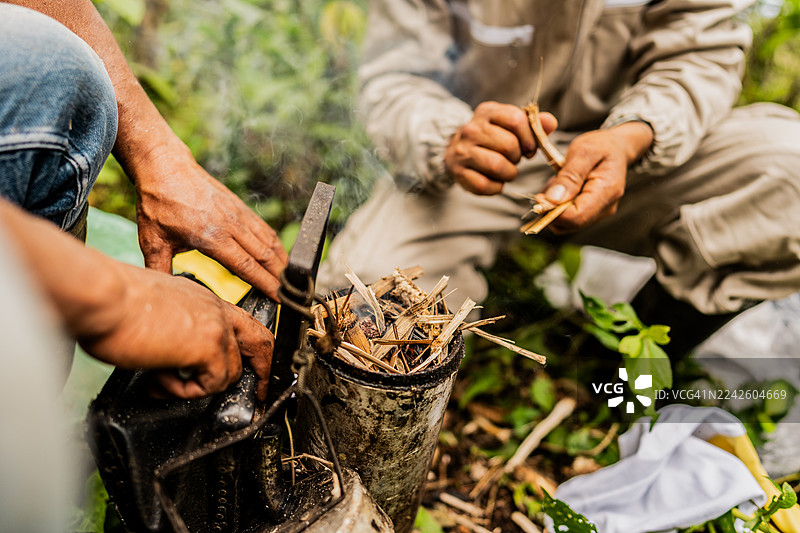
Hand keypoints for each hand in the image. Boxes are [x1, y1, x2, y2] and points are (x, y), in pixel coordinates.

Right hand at [0, 198, 274, 400]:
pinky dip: (185, 391)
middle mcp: (215, 308)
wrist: (101, 296)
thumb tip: (172, 358)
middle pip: (261, 341)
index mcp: (202, 299)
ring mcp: (216, 326)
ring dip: (198, 387)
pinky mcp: (208, 346)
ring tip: (163, 382)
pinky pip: (211, 384)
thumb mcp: (155, 314)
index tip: (248, 368)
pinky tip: (159, 381)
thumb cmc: (110, 304)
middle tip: (260, 394)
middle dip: (265, 372)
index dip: (248, 349)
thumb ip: (174, 332)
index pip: (240, 323)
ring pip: (231, 372)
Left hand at [132, 142, 288, 300]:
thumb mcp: (153, 241)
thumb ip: (160, 270)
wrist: (165, 167)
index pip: (246, 267)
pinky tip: (278, 253)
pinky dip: (274, 244)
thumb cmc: (158, 204)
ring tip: (290, 278)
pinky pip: (263, 228)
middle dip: (280, 277)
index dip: (266, 284)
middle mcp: (231, 226)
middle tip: (291, 294)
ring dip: (281, 260)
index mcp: (212, 238)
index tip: (278, 298)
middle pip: (264, 255)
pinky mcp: (239, 206)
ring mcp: (238, 214)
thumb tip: (163, 294)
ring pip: (268, 240)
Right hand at [445, 101, 557, 194]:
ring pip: (497, 165)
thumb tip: (550, 122)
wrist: (457, 149)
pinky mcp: (457, 171)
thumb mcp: (510, 124)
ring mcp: (462, 150)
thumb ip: (533, 123)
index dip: (529, 137)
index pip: (516, 120)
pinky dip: (495, 187)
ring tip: (506, 170)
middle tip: (514, 159)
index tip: (529, 147)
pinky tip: (495, 180)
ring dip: (509, 173)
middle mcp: (471, 129)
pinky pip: (483, 185)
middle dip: (518, 157)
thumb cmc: (492, 137)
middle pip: (509, 145)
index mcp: (487, 112)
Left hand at [539, 121, 653, 232]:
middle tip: (549, 185)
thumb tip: (553, 200)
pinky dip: (558, 207)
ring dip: (553, 208)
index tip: (541, 197)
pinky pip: (569, 218)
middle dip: (552, 209)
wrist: (616, 147)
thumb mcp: (584, 152)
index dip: (553, 211)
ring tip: (557, 183)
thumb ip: (569, 176)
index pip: (576, 217)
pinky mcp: (591, 213)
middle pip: (570, 224)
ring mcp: (599, 212)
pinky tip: (560, 189)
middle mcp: (605, 208)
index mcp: (606, 192)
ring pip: (566, 224)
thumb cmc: (601, 146)